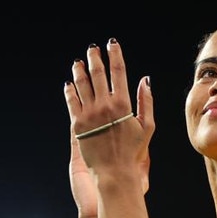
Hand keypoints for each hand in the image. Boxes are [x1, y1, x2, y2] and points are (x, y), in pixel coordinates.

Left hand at [64, 39, 153, 196]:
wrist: (114, 172)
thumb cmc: (132, 152)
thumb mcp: (147, 127)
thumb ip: (146, 102)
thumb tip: (145, 81)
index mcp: (123, 105)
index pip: (118, 72)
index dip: (115, 55)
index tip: (113, 45)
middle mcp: (105, 106)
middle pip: (98, 74)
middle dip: (95, 58)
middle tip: (92, 49)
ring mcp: (89, 114)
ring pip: (82, 85)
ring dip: (80, 71)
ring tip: (78, 63)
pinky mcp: (77, 125)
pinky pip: (71, 102)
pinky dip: (70, 91)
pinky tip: (69, 84)